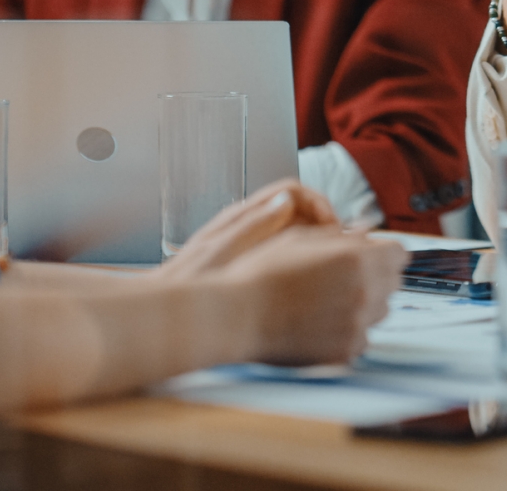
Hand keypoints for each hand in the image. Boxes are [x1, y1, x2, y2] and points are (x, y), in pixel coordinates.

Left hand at [157, 178, 338, 279]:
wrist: (165, 315)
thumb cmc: (187, 286)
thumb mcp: (221, 253)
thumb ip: (255, 225)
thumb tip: (289, 200)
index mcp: (243, 216)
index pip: (293, 192)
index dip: (320, 206)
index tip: (333, 231)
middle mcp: (250, 226)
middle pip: (302, 211)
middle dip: (326, 228)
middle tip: (341, 253)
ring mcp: (254, 246)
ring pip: (299, 234)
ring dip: (320, 247)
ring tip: (333, 270)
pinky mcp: (257, 268)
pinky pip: (291, 257)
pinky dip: (308, 265)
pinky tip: (316, 286)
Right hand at [227, 228, 406, 365]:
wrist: (237, 316)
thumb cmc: (264, 273)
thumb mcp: (303, 239)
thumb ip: (343, 238)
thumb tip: (367, 235)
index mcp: (358, 259)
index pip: (400, 253)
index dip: (383, 252)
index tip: (370, 255)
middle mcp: (365, 292)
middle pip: (393, 282)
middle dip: (376, 275)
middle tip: (343, 276)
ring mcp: (357, 325)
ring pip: (381, 310)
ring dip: (365, 303)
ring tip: (328, 300)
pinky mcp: (346, 351)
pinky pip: (363, 337)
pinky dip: (350, 329)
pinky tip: (321, 322)